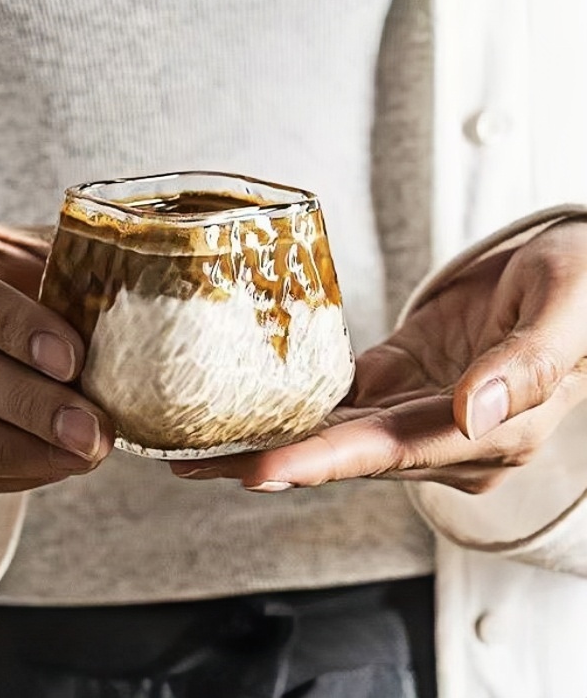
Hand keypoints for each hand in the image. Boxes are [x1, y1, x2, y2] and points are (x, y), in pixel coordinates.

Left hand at [171, 220, 586, 493]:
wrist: (576, 272)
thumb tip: (473, 414)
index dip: (324, 462)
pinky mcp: (399, 382)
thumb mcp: (566, 314)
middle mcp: (447, 436)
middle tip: (193, 461)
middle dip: (269, 460)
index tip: (259, 469)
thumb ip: (523, 368)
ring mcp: (418, 412)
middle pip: (346, 453)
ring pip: (332, 432)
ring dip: (265, 437)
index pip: (392, 452)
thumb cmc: (583, 286)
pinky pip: (339, 399)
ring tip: (195, 441)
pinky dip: (290, 404)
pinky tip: (241, 405)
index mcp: (492, 433)